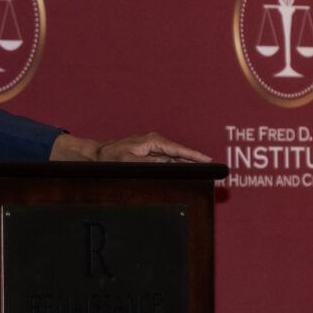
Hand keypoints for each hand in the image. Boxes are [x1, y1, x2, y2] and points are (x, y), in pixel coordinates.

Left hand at [50, 131, 210, 163]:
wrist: (97, 154)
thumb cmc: (111, 158)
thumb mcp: (129, 162)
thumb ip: (150, 164)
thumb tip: (168, 165)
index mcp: (152, 141)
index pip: (178, 150)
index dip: (195, 156)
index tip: (209, 161)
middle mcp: (155, 142)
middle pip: (181, 153)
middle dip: (197, 160)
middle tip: (215, 168)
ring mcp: (154, 147)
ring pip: (176, 157)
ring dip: (190, 164)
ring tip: (207, 172)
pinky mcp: (151, 153)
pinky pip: (169, 160)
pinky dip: (179, 165)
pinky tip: (190, 171)